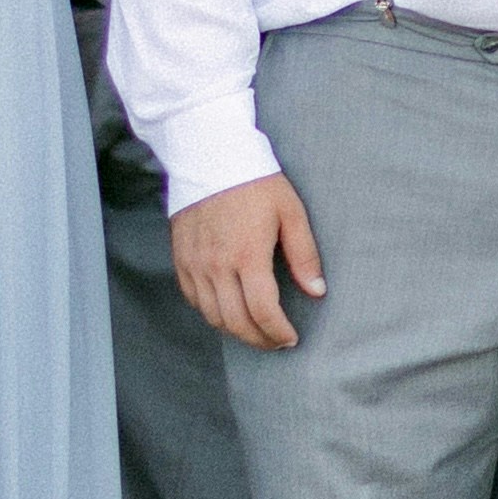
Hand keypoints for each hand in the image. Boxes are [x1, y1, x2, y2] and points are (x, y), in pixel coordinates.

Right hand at [174, 170, 324, 350]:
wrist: (209, 156)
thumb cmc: (256, 182)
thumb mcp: (291, 212)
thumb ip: (304, 255)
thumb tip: (316, 291)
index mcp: (248, 255)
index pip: (263, 311)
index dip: (278, 332)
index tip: (290, 339)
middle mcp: (217, 266)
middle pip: (235, 321)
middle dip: (258, 339)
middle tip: (275, 342)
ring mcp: (195, 264)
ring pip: (212, 316)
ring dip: (235, 330)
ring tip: (255, 330)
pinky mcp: (181, 259)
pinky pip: (193, 299)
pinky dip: (211, 312)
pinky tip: (228, 310)